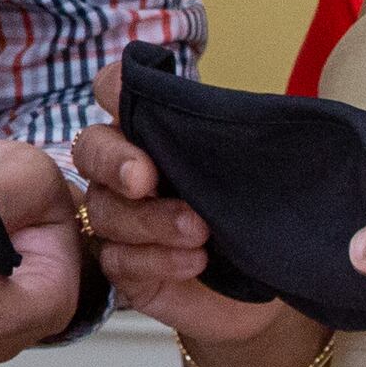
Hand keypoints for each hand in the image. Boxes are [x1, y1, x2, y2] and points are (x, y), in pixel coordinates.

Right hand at [70, 72, 322, 366]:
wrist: (275, 277)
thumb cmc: (262, 208)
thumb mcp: (258, 161)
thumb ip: (239, 131)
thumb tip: (254, 109)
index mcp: (153, 128)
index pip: (114, 91)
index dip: (114, 88)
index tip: (125, 97)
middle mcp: (125, 168)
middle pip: (90, 149)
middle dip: (114, 161)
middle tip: (144, 178)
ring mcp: (120, 218)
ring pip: (106, 210)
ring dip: (151, 219)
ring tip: (198, 230)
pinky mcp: (126, 268)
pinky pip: (120, 260)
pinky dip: (157, 258)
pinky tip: (195, 260)